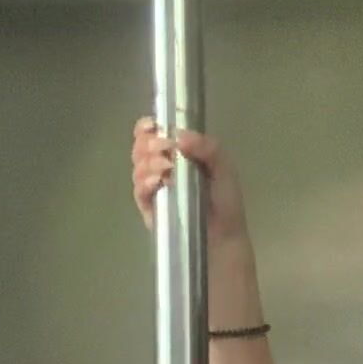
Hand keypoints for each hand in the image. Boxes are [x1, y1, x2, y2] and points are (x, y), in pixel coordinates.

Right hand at [131, 120, 249, 248]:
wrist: (224, 237)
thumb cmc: (225, 200)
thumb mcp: (224, 167)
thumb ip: (208, 147)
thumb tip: (179, 137)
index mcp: (178, 153)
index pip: (152, 134)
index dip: (146, 128)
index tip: (152, 126)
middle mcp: (162, 168)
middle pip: (140, 148)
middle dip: (149, 144)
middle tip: (165, 149)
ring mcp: (155, 189)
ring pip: (137, 167)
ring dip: (148, 162)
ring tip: (166, 168)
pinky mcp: (150, 209)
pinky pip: (139, 192)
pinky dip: (144, 183)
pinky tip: (157, 182)